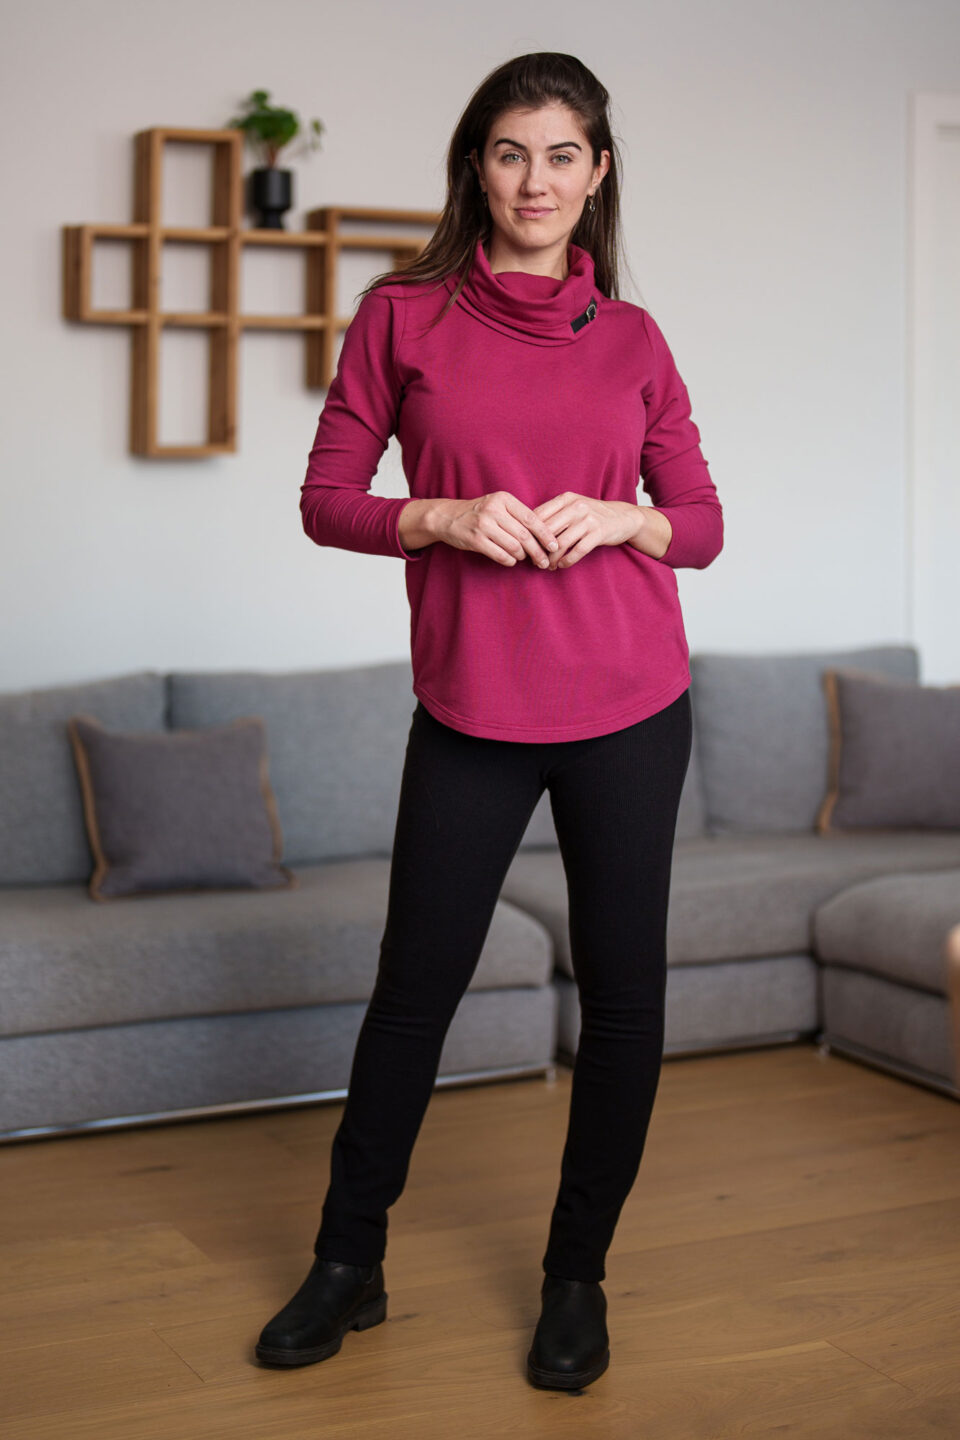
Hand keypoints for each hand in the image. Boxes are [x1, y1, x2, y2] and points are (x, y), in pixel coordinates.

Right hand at [430, 492, 560, 567]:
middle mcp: (494, 510)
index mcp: (504, 499)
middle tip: (544, 562)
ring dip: (522, 556)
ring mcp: (483, 525)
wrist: (448, 517)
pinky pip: (500, 555)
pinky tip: (511, 560)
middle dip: (538, 552)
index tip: (555, 546)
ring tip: (523, 558)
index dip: (546, 534)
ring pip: (514, 547)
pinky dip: (509, 561)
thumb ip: (518, 515)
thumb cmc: (479, 512)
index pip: (532, 518)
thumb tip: (544, 535)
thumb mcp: (498, 505)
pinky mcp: (475, 540)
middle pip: (525, 536)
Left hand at [531, 494, 640, 569]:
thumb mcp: (573, 506)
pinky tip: (562, 565)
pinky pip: (578, 550)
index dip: (529, 533)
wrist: (623, 517)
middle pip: (547, 531)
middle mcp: (576, 506)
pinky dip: (567, 561)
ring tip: (548, 566)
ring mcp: (588, 519)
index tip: (526, 546)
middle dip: (538, 549)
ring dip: (552, 559)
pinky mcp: (599, 533)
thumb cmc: (592, 515)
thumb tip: (528, 531)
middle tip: (535, 560)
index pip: (538, 515)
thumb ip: (554, 514)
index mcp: (566, 499)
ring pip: (561, 543)